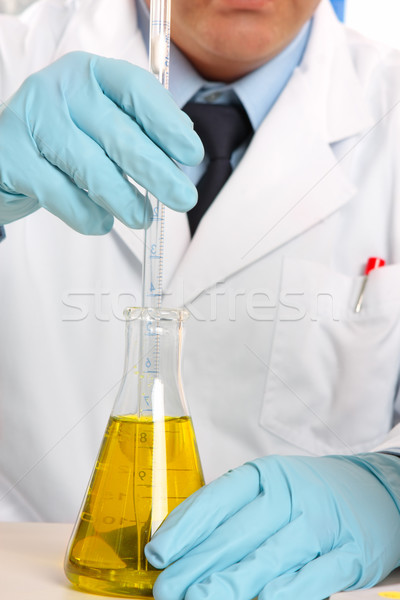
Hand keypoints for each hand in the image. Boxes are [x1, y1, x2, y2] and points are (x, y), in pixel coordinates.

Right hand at [0, 51, 202, 233]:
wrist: (5, 151)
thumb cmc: (65, 137)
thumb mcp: (100, 119)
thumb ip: (137, 125)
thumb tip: (186, 140)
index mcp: (91, 73)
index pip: (136, 89)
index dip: (167, 124)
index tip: (192, 155)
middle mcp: (60, 89)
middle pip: (118, 134)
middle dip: (156, 171)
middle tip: (183, 199)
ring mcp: (32, 121)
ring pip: (90, 168)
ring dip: (123, 199)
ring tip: (141, 218)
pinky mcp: (13, 158)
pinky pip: (61, 194)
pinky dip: (87, 215)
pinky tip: (101, 222)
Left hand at [145, 453, 399, 599]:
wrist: (373, 494)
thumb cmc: (308, 495)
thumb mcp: (271, 488)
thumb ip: (233, 512)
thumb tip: (183, 544)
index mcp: (266, 475)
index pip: (218, 499)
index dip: (185, 527)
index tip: (158, 553)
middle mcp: (291, 495)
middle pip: (237, 533)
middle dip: (198, 565)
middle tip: (168, 589)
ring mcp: (321, 523)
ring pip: (269, 557)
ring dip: (231, 583)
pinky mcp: (348, 553)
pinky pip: (311, 578)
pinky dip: (285, 593)